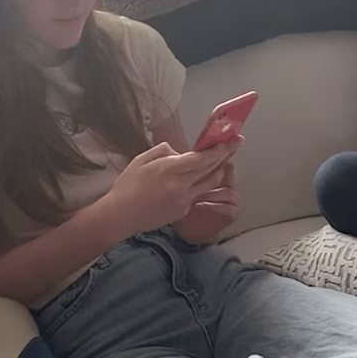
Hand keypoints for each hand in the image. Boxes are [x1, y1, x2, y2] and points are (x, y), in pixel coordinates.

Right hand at [101, 140, 237, 236]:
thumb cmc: (127, 187)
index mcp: (168, 170)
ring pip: (210, 183)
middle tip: (236, 144)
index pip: (201, 158)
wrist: (120, 216)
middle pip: (210, 169)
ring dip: (219, 170)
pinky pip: (199, 193)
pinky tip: (204, 176)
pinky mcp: (183, 210)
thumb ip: (163, 151)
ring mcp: (184, 200)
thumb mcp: (141, 160)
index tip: (228, 142)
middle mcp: (180, 186)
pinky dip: (204, 183)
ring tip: (225, 159)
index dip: (217, 149)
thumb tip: (179, 153)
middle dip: (225, 155)